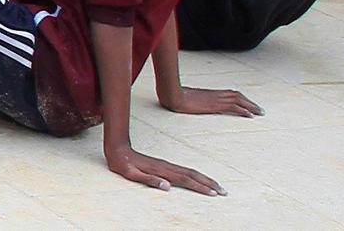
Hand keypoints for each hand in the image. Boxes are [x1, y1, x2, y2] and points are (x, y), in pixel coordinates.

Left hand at [105, 145, 225, 195]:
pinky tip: (199, 180)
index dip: (200, 187)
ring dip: (205, 179)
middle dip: (209, 183)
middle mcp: (167, 167)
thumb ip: (149, 180)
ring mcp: (166, 165)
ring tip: (217, 187)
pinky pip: (184, 171)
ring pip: (190, 172)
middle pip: (193, 175)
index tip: (213, 193)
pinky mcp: (164, 165)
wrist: (118, 149)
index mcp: (161, 170)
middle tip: (224, 191)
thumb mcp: (132, 174)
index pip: (185, 180)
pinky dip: (195, 176)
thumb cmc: (124, 164)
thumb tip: (167, 186)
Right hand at [160, 86, 263, 117]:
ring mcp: (216, 99)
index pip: (230, 93)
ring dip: (250, 106)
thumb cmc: (176, 95)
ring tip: (259, 112)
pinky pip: (234, 107)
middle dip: (249, 102)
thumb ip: (191, 97)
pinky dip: (243, 111)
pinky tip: (250, 116)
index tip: (248, 103)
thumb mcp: (185, 96)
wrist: (174, 95)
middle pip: (238, 95)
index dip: (241, 98)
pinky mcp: (215, 106)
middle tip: (259, 110)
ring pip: (239, 100)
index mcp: (210, 92)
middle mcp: (216, 94)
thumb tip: (188, 99)